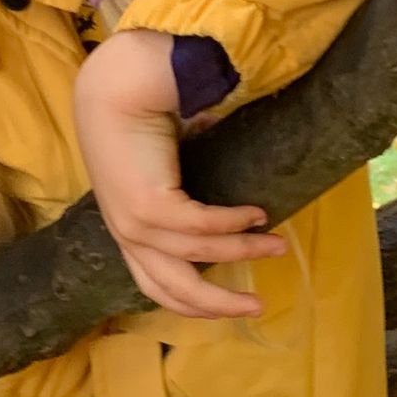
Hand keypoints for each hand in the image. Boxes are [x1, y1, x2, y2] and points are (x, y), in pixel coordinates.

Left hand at [74, 31, 285, 321]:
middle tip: (258, 308)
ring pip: (197, 258)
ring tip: (277, 245)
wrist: (119, 88)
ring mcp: (134, 224)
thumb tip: (234, 210)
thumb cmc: (140, 122)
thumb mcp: (162, 173)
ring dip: (244, 252)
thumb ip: (188, 197)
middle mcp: (127, 235)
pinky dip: (233, 225)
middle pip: (176, 291)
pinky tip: (257, 216)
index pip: (157, 287)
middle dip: (220, 305)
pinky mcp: (147, 207)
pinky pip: (201, 227)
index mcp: (127, 232)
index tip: (231, 306)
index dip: (195, 305)